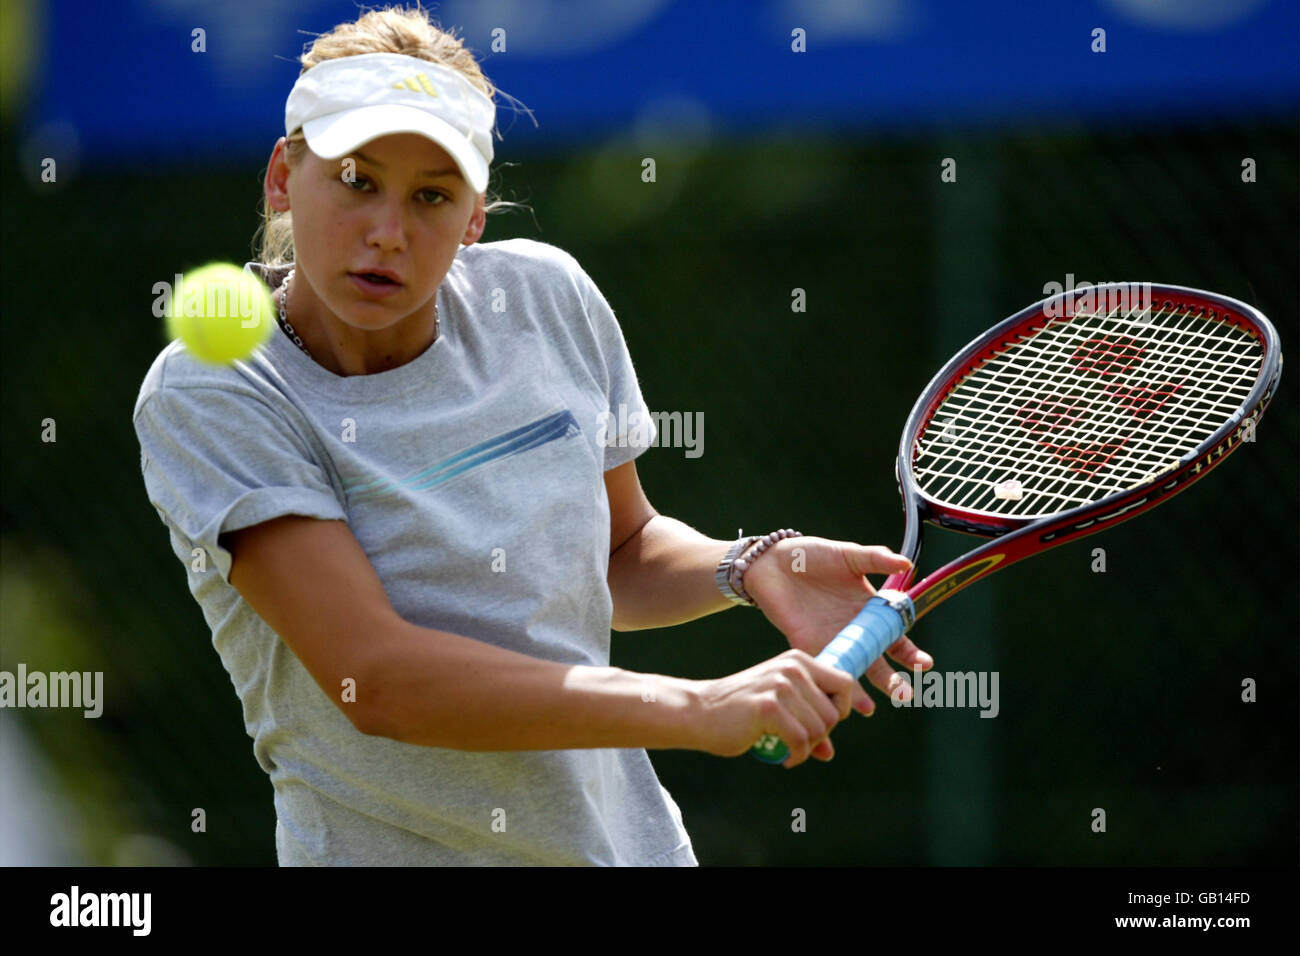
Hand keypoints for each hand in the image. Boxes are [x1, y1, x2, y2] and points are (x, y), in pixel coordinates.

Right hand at [692, 649, 856, 767]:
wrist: (699, 712)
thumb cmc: (739, 711)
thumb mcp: (778, 707)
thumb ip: (806, 722)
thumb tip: (829, 752)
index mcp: (798, 661)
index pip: (845, 684)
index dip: (841, 710)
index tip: (823, 726)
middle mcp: (792, 668)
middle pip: (834, 713)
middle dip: (822, 735)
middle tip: (800, 743)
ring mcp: (779, 686)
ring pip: (820, 729)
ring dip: (808, 748)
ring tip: (790, 750)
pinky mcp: (768, 707)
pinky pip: (801, 741)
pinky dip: (797, 756)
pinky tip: (785, 758)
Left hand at [742, 536, 932, 716]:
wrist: (773, 562)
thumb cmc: (813, 555)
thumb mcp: (848, 555)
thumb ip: (875, 559)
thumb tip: (907, 563)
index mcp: (870, 611)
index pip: (896, 638)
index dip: (910, 653)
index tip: (923, 664)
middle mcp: (855, 631)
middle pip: (878, 662)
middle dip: (892, 681)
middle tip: (904, 695)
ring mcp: (833, 641)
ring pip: (852, 672)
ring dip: (861, 692)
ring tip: (869, 708)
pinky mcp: (808, 646)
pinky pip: (823, 670)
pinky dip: (830, 685)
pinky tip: (837, 699)